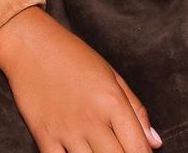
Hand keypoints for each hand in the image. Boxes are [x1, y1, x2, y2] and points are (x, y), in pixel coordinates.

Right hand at [0, 6, 160, 152]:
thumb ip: (136, 110)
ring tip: (103, 152)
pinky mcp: (43, 137)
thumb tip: (155, 143)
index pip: (137, 146)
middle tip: (123, 151)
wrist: (32, 46)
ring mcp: (66, 131)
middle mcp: (92, 119)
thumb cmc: (76, 57)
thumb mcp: (113, 76)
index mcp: (113, 102)